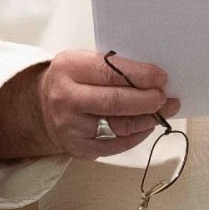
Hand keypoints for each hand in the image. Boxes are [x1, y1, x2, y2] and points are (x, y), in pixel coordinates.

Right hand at [34, 50, 180, 159]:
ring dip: (147, 119)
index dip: (140, 76)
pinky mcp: (79, 148)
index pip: (110, 72)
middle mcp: (66, 98)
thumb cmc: (72, 80)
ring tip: (163, 110)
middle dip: (147, 100)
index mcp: (69, 68)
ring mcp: (71, 127)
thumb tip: (153, 77)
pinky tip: (147, 125)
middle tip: (165, 97)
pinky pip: (116, 145)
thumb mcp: (84, 61)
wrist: (43, 107)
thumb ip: (113, 66)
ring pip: (119, 127)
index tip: (161, 78)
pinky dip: (137, 135)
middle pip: (115, 102)